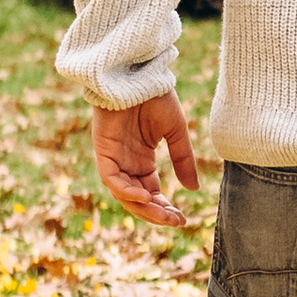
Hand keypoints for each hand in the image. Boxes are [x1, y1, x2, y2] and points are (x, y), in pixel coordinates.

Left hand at [92, 94, 199, 224]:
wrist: (137, 74)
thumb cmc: (155, 97)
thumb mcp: (176, 132)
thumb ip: (183, 159)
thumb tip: (193, 189)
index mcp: (142, 161)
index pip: (152, 193)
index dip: (165, 208)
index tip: (183, 219)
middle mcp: (126, 164)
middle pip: (137, 199)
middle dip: (156, 213)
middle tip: (175, 221)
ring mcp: (113, 159)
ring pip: (123, 194)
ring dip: (142, 207)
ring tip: (163, 214)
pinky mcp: (103, 151)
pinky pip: (111, 179)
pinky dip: (126, 191)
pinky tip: (145, 196)